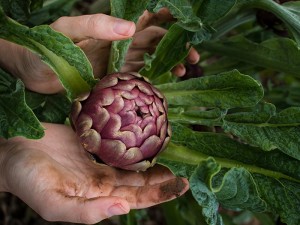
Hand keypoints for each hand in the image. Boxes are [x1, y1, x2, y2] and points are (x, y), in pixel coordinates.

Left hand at [0, 10, 198, 93]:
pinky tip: (163, 83)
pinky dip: (153, 78)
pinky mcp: (113, 78)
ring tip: (184, 71)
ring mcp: (117, 61)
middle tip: (194, 59)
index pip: (147, 18)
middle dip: (177, 46)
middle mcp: (119, 43)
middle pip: (156, 40)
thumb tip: (131, 28)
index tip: (188, 29)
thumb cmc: (46, 46)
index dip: (169, 19)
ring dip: (169, 62)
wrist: (32, 70)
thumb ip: (97, 26)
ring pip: (151, 58)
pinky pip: (138, 75)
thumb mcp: (69, 31)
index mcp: (113, 28)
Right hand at [0, 123, 187, 223]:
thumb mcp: (53, 204)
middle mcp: (102, 180)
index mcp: (97, 196)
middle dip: (163, 180)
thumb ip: (87, 212)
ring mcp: (99, 161)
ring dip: (153, 161)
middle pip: (139, 182)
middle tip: (186, 173)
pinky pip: (118, 144)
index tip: (181, 185)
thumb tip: (123, 208)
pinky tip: (147, 137)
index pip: (135, 198)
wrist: (13, 153)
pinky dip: (134, 143)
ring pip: (132, 164)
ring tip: (173, 156)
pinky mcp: (93, 142)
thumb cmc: (28, 180)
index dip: (159, 194)